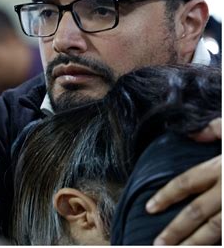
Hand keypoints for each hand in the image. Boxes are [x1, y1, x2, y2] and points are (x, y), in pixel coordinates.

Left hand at [146, 118, 221, 244]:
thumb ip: (214, 129)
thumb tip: (191, 134)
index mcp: (223, 167)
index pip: (186, 183)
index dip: (166, 196)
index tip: (149, 208)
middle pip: (197, 213)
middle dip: (176, 230)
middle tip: (156, 244)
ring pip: (216, 230)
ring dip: (195, 244)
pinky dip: (220, 243)